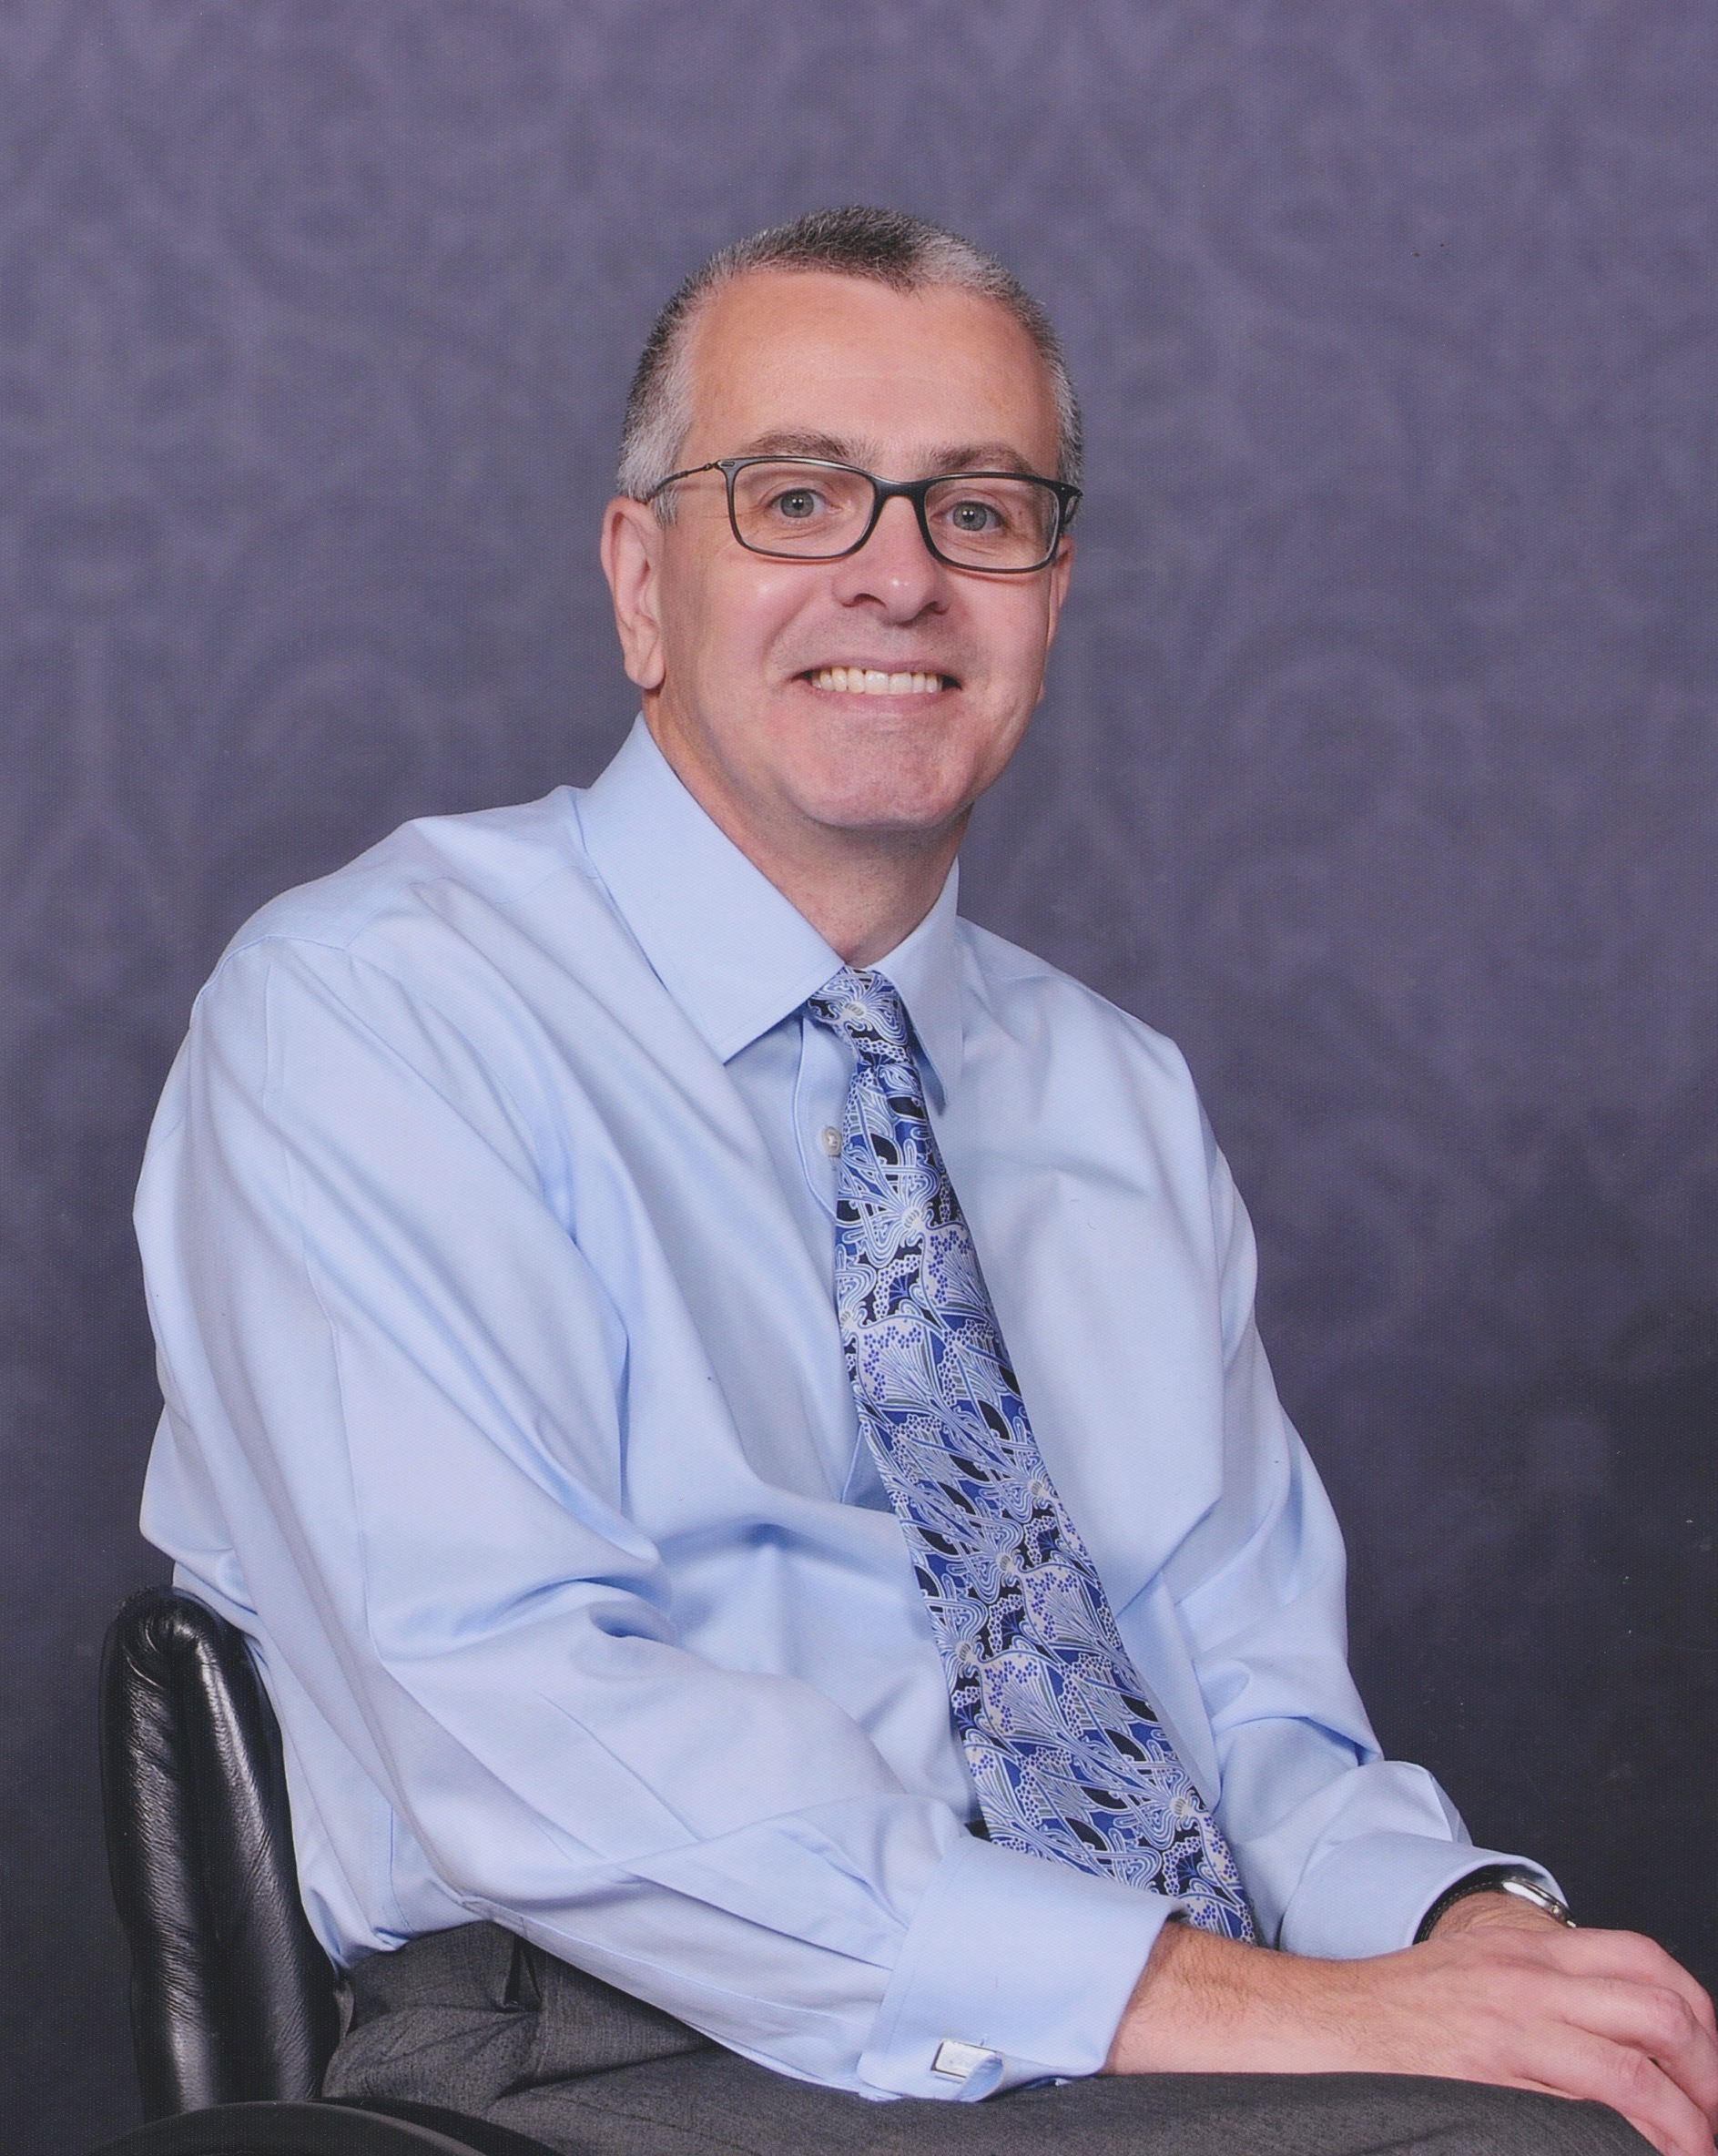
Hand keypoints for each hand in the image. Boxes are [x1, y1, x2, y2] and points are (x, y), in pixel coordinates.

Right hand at [1104, 1909, 1717, 2155]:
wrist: (1310, 2026)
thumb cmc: (1385, 2020)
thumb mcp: (1470, 1982)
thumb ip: (1533, 1997)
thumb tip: (1607, 2050)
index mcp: (1523, 1947)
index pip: (1647, 1962)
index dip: (1699, 2019)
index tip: (1710, 2072)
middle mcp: (1528, 1969)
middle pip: (1663, 2002)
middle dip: (1711, 2071)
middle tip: (1715, 2122)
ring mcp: (1516, 2014)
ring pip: (1646, 2048)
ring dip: (1693, 2110)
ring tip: (1699, 2149)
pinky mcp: (1498, 2063)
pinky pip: (1603, 2091)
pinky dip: (1648, 2129)